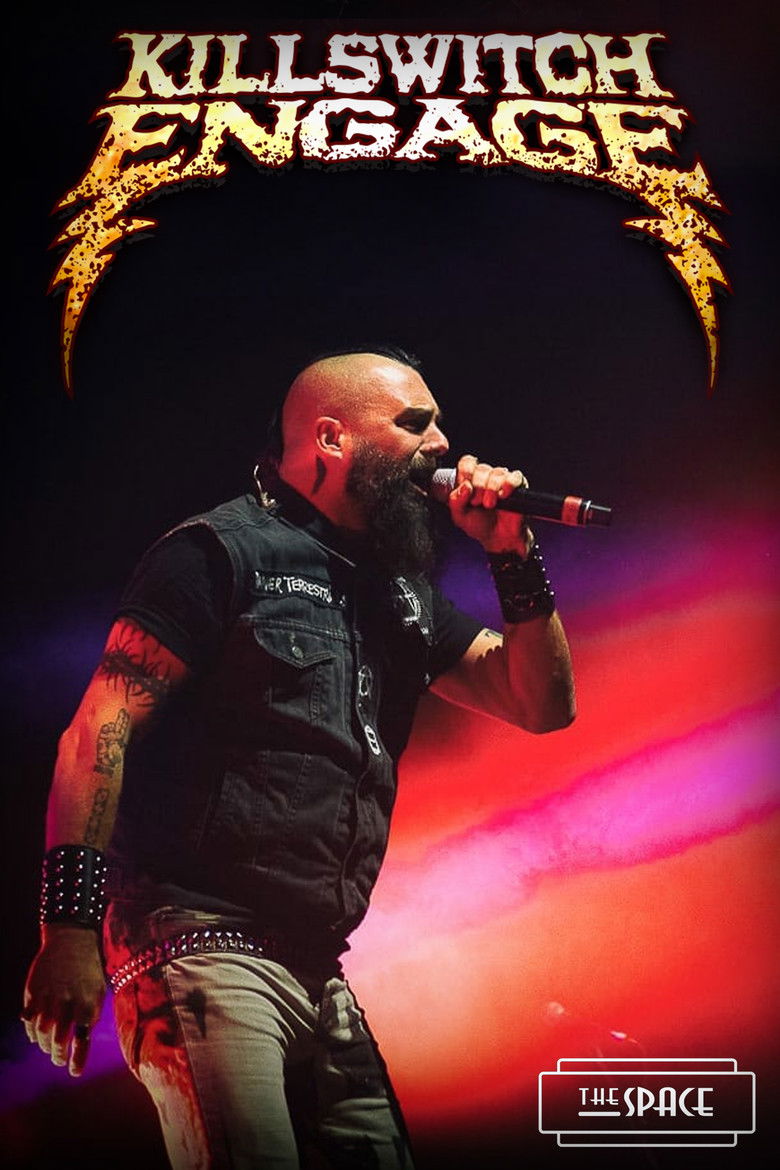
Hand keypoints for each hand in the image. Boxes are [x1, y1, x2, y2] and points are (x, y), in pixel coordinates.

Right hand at [22, 925, 105, 1076]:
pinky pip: (29, 1021)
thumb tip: (82, 1041)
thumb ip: (90, 1015)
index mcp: (88, 1001)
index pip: (82, 1039)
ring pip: (42, 1033)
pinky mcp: (33, 992)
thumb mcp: (98, 990)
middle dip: (58, 1056)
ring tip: (50, 1048)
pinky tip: (37, 1035)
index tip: (74, 1073)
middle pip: (59, 1040)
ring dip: (45, 1046)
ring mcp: (49, 996)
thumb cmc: (89, 969)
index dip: (77, 1059)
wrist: (71, 939)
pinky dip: (32, 1033)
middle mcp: (68, 1001)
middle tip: (59, 1060)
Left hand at [448, 454, 533, 554]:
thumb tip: (465, 486)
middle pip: (481, 468)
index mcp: (470, 480)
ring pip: (497, 472)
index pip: (467, 463)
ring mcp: (502, 479)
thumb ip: (456, 501)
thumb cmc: (479, 525)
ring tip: (489, 504)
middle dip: (478, 487)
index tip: (466, 489)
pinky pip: (515, 477)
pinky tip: (502, 496)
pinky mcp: (518, 485)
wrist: (498, 539)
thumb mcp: (460, 516)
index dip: (465, 473)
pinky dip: (508, 485)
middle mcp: (486, 477)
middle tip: (478, 503)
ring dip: (491, 489)